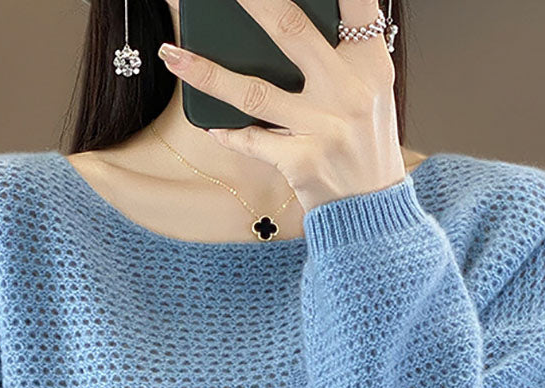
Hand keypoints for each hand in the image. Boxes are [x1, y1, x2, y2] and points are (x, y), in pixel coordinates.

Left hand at [158, 0, 405, 213]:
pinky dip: (228, 133)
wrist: (371, 209)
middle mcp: (348, 90)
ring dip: (206, 72)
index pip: (358, 3)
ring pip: (254, 91)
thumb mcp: (371, 92)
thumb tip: (284, 20)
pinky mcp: (302, 161)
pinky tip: (209, 124)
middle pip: (290, 29)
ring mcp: (323, 127)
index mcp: (370, 63)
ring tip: (172, 53)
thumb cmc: (364, 145)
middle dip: (251, 1)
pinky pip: (252, 141)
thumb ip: (343, 53)